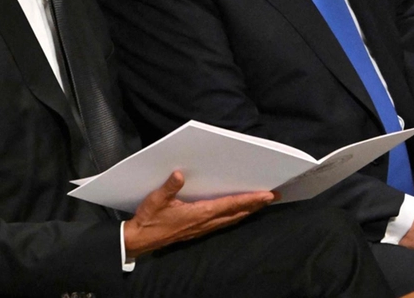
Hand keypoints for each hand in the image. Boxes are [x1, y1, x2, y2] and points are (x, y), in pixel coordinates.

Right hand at [122, 171, 273, 257]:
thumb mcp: (156, 200)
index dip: (249, 199)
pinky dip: (236, 216)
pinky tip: (239, 213)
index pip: (229, 205)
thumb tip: (179, 174)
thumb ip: (169, 187)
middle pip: (236, 213)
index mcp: (198, 213)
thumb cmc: (149, 219)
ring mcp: (202, 228)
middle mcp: (205, 222)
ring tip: (262, 203)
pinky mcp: (198, 230)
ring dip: (248, 211)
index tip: (266, 195)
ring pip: (232, 219)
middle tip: (273, 196)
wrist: (140, 240)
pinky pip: (223, 223)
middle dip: (255, 205)